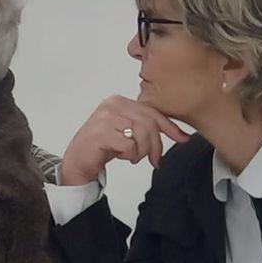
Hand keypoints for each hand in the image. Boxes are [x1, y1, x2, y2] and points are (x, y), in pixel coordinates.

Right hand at [59, 95, 189, 184]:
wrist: (78, 160)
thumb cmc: (104, 146)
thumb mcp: (129, 133)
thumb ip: (148, 128)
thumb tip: (181, 134)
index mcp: (119, 101)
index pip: (151, 112)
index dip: (170, 127)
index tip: (183, 138)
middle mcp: (112, 105)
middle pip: (149, 123)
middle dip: (156, 145)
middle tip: (155, 160)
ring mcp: (105, 118)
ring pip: (140, 134)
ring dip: (141, 151)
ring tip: (133, 157)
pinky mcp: (100, 133)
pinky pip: (129, 145)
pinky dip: (129, 155)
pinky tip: (122, 156)